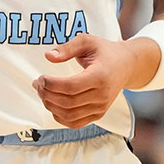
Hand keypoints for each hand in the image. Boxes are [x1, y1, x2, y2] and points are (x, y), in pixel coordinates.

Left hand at [31, 34, 146, 128]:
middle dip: (47, 94)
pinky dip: (60, 117)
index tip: (41, 78)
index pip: (71, 87)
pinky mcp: (98, 114)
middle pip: (68, 102)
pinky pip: (75, 123)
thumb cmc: (105, 52)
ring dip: (50, 106)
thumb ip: (67, 48)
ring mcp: (101, 107)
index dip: (51, 84)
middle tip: (37, 84)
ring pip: (70, 115)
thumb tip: (48, 56)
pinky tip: (52, 104)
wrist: (126, 65)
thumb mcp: (87, 41)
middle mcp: (102, 95)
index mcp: (100, 76)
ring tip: (42, 93)